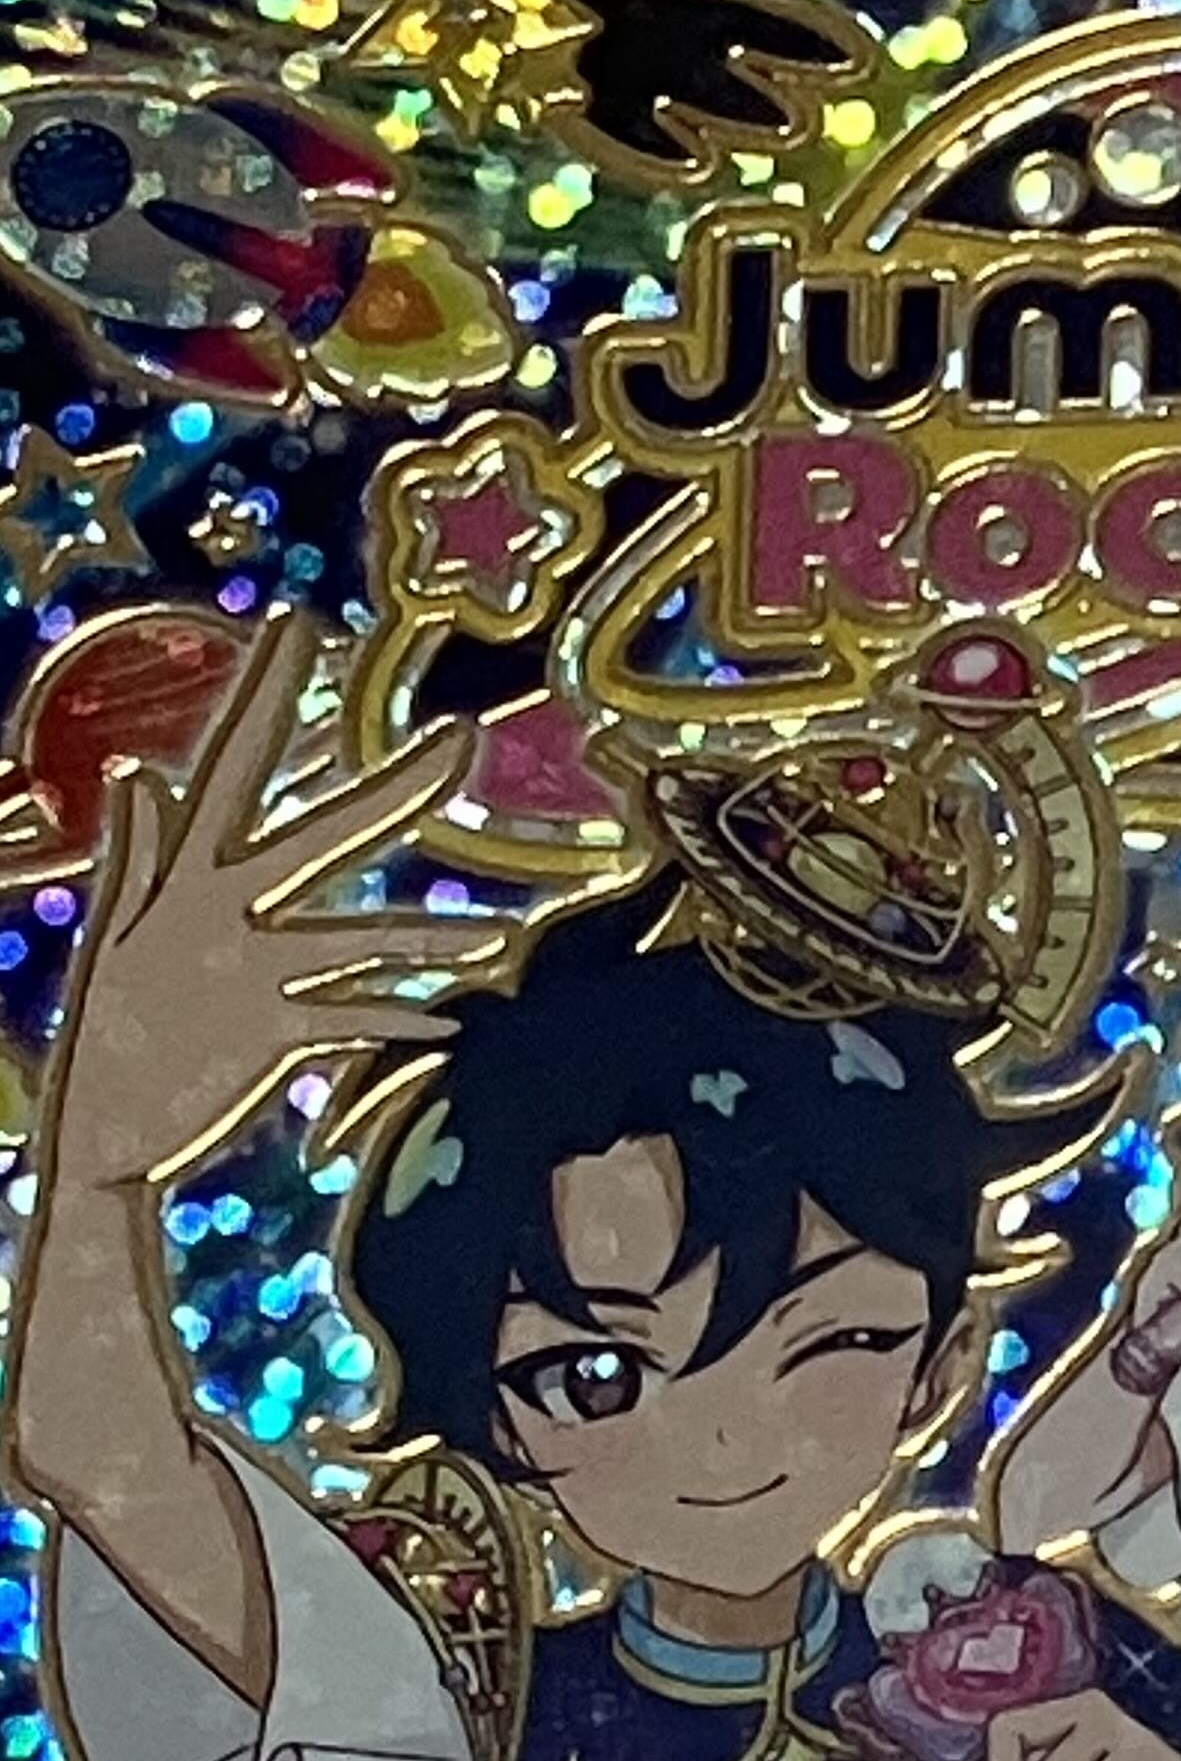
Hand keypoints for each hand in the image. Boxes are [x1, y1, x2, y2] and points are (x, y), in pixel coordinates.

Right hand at [45, 610, 504, 1197]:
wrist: (100, 1136)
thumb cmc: (114, 1030)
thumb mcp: (116, 934)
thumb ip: (138, 855)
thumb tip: (136, 774)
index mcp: (181, 878)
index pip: (228, 765)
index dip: (266, 695)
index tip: (301, 624)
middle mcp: (216, 913)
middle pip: (319, 837)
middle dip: (393, 788)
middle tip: (463, 738)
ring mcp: (245, 974)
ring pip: (354, 939)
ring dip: (430, 938)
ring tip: (499, 942)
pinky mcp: (265, 1037)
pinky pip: (348, 1021)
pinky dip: (395, 1022)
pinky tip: (449, 1028)